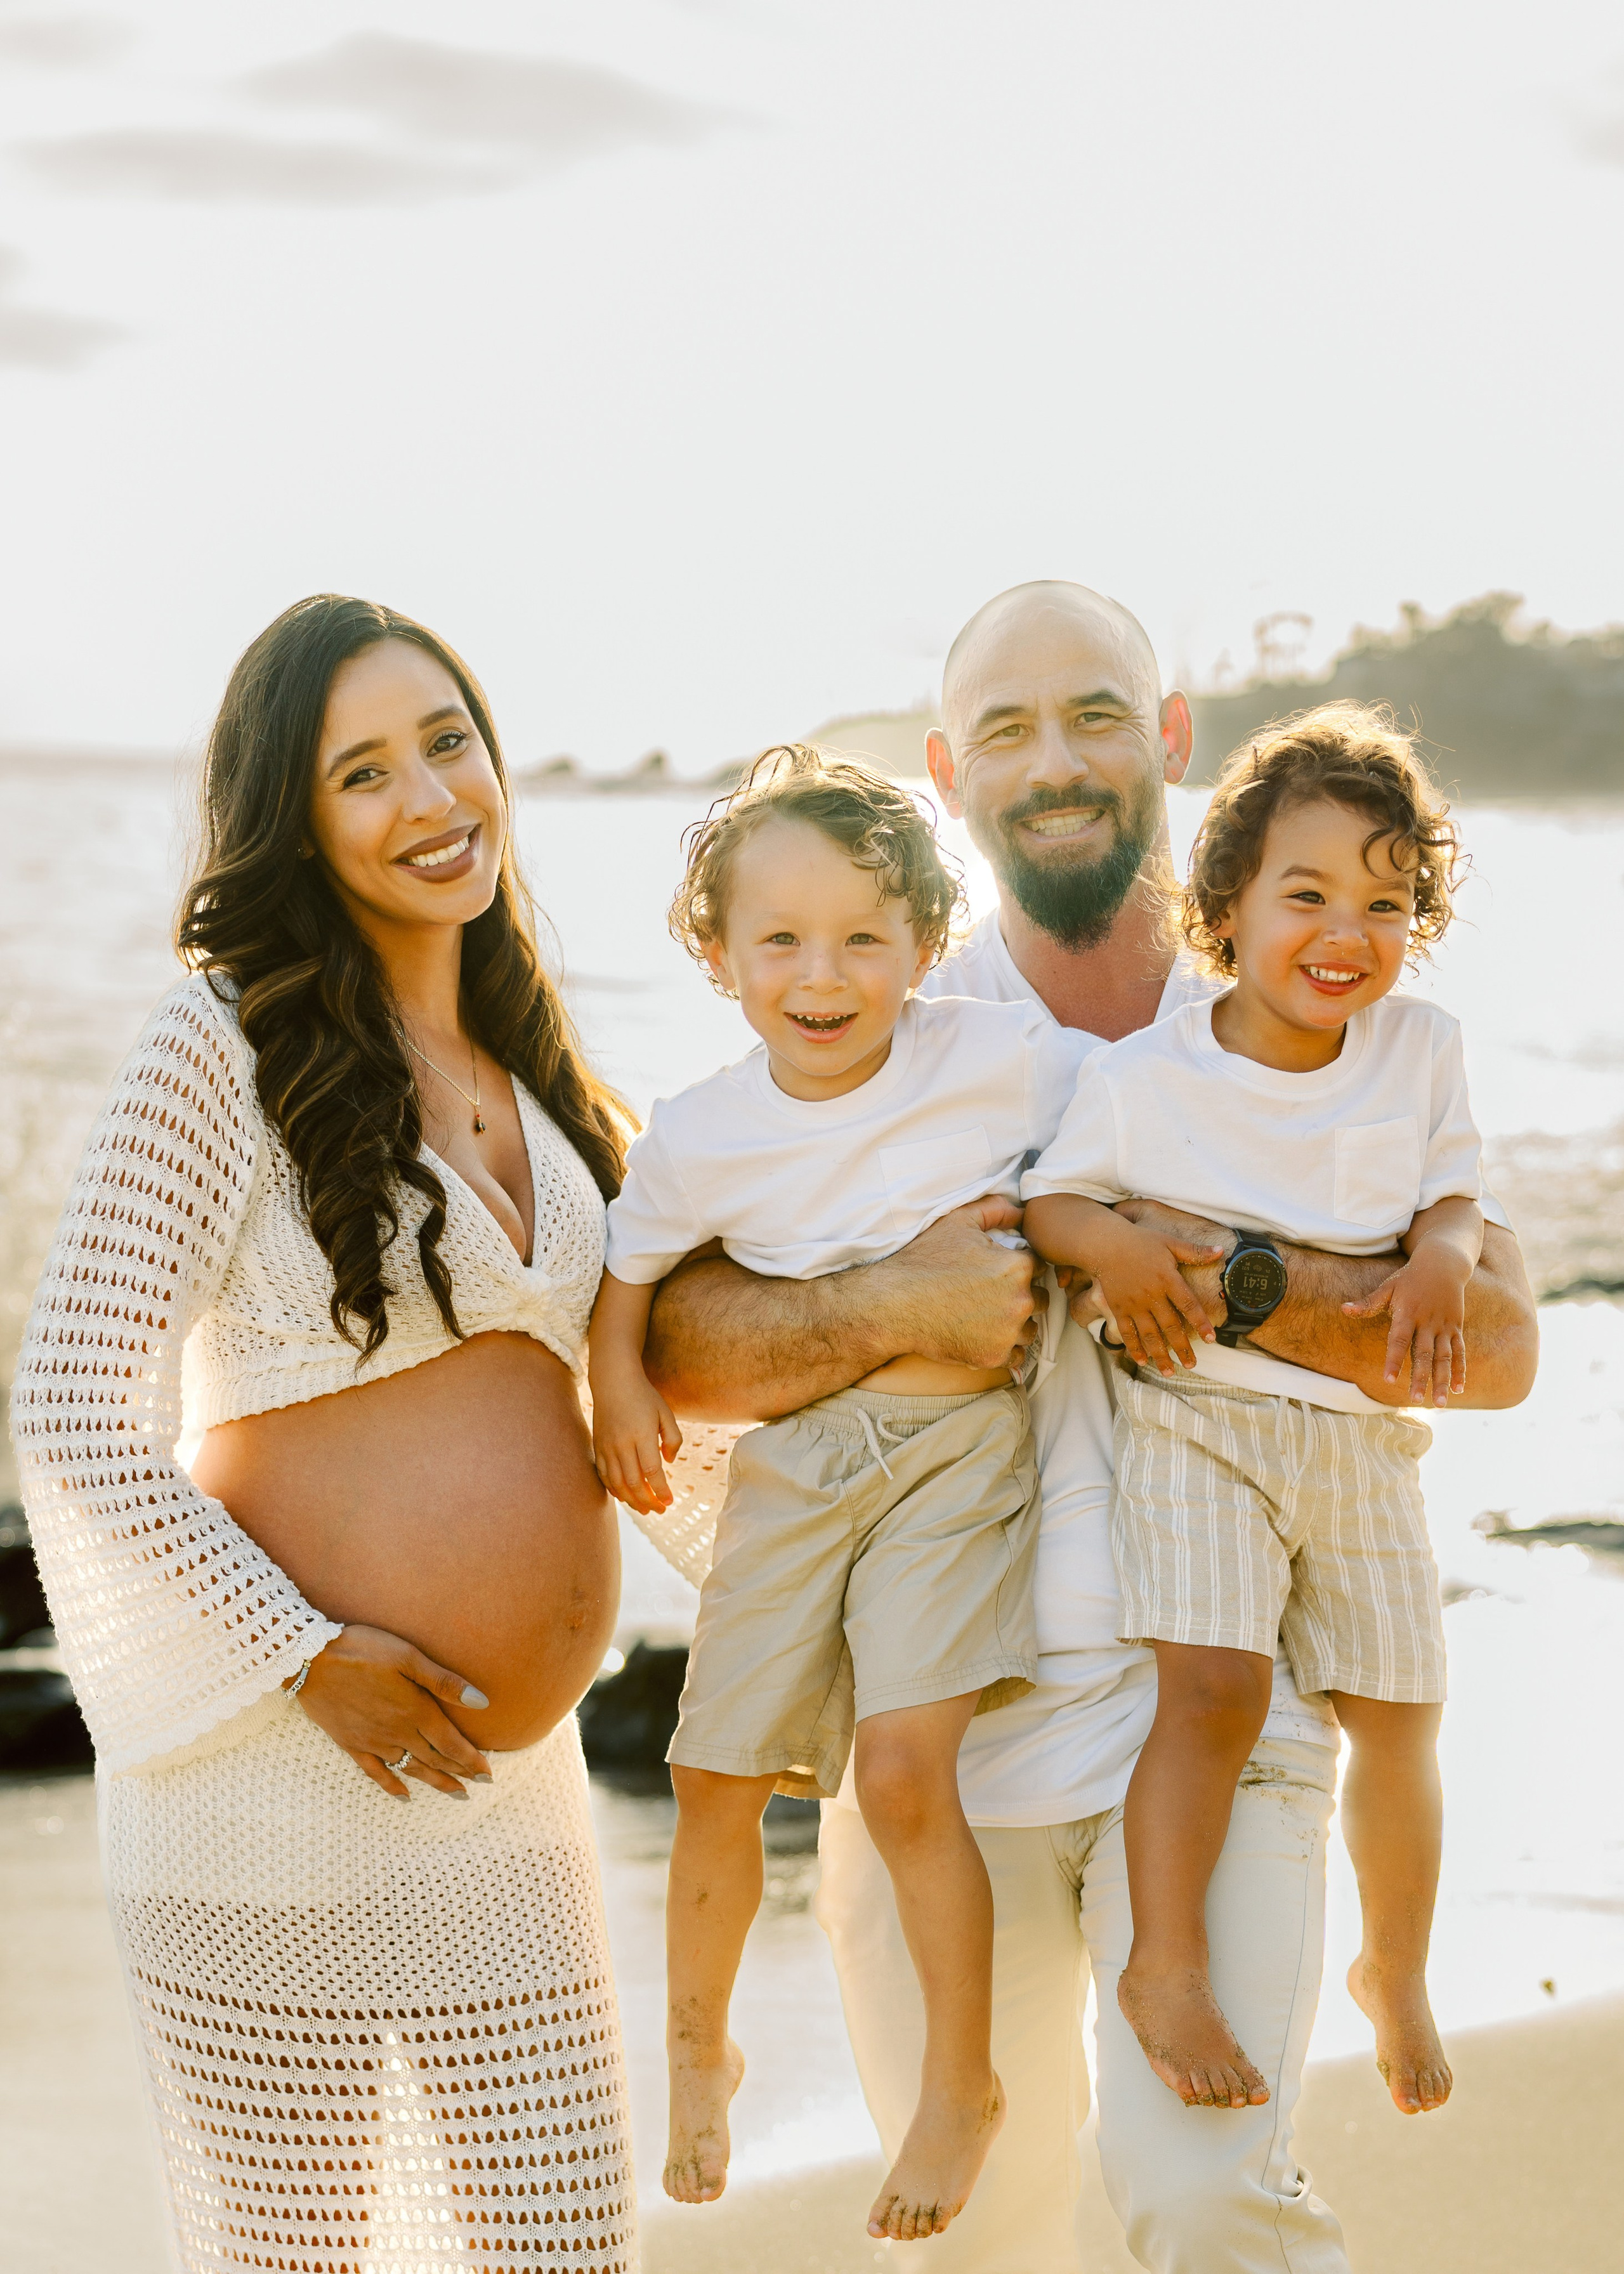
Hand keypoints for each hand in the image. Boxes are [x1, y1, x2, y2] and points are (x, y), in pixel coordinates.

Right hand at [291, 1624, 492, 1798]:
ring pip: (410, 1769)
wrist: (311, 1659)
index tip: (489, 1773)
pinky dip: (392, 1786)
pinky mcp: (351, 1744)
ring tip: (455, 1793)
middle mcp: (397, 1732)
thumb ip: (444, 1682)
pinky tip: (404, 1796)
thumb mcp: (408, 1656)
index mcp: (415, 1710)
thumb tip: (482, 1702)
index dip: (472, 1760)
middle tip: (480, 1785)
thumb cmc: (363, 1649)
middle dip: (459, 1773)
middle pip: (435, 1759)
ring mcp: (373, 1741)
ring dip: (434, 1782)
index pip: (451, 1743)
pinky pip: (375, 1773)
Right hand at [592, 1372, 683, 1514]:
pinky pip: (604, 1475)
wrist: (614, 1381)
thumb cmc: (644, 1397)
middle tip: (660, 1510)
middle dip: (648, 1501)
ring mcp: (607, 1446)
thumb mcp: (666, 1413)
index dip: (661, 1490)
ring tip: (645, 1510)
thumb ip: (673, 1438)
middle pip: (634, 1482)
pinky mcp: (598, 1447)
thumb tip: (670, 1462)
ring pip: (617, 1482)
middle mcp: (622, 1443)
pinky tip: (625, 1497)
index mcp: (642, 1434)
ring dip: (631, 1500)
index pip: (652, 1470)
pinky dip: (614, 1490)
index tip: (670, 1501)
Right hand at [883, 1195, 1041, 1375]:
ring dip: (1015, 1325)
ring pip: (1029, 1329)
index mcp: (1017, 1267)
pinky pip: (1016, 1355)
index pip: (1039, 1266)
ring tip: (986, 1317)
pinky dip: (1004, 1349)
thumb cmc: (924, 1261)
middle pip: (1040, 1299)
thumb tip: (1021, 1211)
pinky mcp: (994, 1356)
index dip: (1020, 1267)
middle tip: (990, 1296)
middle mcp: (1020, 1300)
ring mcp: (1008, 1332)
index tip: (999, 1273)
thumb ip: (995, 1209)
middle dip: (1021, 1296)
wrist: (894, 1305)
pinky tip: (983, 1336)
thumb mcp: (958, 1222)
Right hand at [1087, 1214, 1223, 1375]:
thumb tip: (1221, 1251)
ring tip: (1169, 1371)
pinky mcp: (1119, 1308)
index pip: (1189, 1305)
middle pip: (1170, 1326)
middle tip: (1191, 1365)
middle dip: (1182, 1348)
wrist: (1105, 1244)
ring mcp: (1134, 1304)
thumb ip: (1195, 1251)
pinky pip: (1127, 1332)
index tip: (1211, 1340)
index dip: (1201, 1323)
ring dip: (1160, 1355)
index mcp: (1168, 1279)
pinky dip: (1134, 1348)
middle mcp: (1152, 1295)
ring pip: (1149, 1334)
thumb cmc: (1140, 1242)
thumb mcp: (1170, 1243)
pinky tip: (1143, 1361)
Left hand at [1342, 1247, 1469, 1406]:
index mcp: (1408, 1313)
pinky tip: (1458, 1389)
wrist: (1442, 1264)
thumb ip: (1368, 1303)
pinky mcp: (1456, 1327)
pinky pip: (1459, 1352)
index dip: (1394, 1360)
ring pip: (1445, 1357)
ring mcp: (1444, 1326)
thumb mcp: (1388, 1287)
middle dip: (1421, 1378)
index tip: (1389, 1380)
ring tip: (1439, 1404)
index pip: (1399, 1340)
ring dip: (1442, 1380)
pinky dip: (1460, 1370)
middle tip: (1416, 1400)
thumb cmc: (1409, 1278)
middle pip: (1424, 1354)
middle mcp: (1427, 1322)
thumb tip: (1343, 1310)